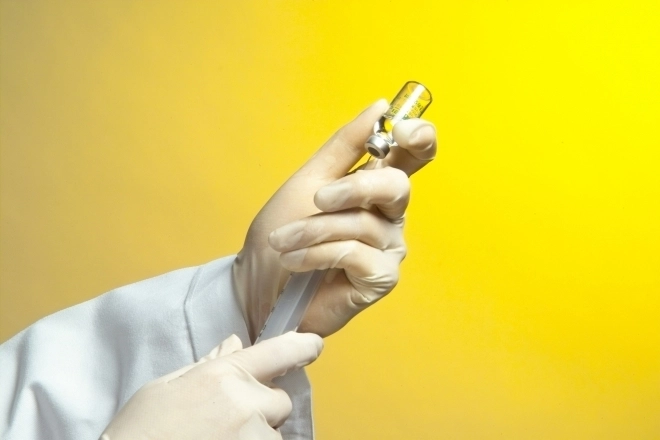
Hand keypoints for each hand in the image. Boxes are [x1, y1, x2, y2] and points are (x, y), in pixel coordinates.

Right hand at [100, 332, 322, 439]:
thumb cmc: (138, 431)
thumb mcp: (164, 388)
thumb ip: (206, 366)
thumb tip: (233, 344)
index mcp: (223, 375)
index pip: (279, 351)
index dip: (302, 347)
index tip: (314, 345)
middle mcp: (245, 404)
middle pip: (281, 400)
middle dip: (263, 409)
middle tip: (228, 422)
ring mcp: (252, 437)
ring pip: (275, 434)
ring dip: (257, 437)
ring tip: (218, 439)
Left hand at [233, 100, 436, 338]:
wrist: (260, 282)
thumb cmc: (284, 230)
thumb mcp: (309, 179)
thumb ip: (346, 145)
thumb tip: (380, 106)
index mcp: (376, 185)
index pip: (415, 155)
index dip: (420, 136)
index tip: (401, 130)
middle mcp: (390, 214)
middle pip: (396, 186)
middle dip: (353, 189)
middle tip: (316, 199)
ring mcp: (389, 247)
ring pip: (364, 223)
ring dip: (314, 229)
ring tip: (284, 241)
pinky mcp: (381, 278)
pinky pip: (356, 254)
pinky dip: (317, 254)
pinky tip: (295, 261)